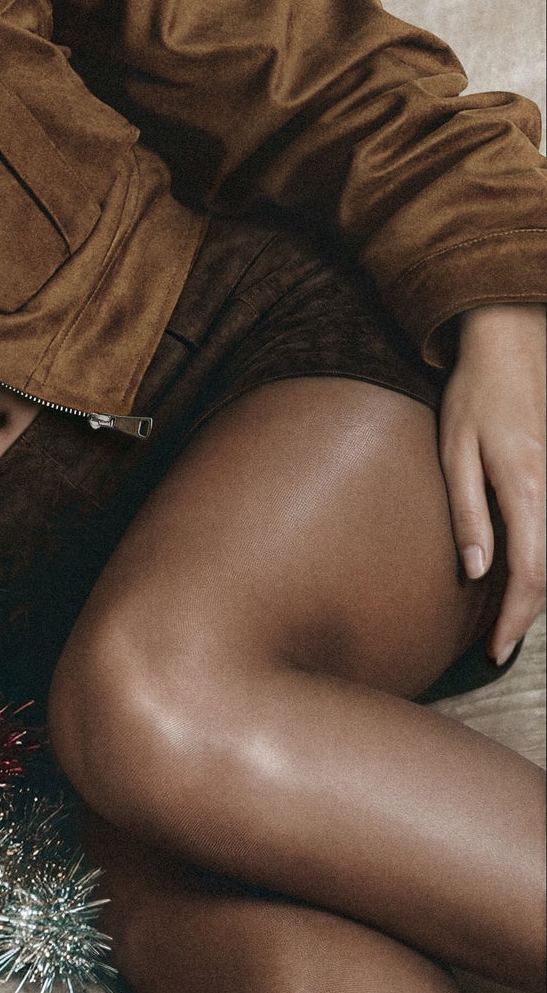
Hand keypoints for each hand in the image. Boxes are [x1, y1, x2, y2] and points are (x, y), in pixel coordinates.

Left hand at [440, 302, 545, 662]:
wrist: (513, 342)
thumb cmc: (476, 393)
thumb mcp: (455, 450)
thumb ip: (468, 512)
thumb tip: (474, 572)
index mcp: (528, 489)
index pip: (530, 575)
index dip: (516, 619)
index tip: (496, 649)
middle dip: (527, 614)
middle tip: (498, 644)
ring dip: (538, 589)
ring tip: (509, 617)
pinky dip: (544, 557)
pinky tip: (524, 572)